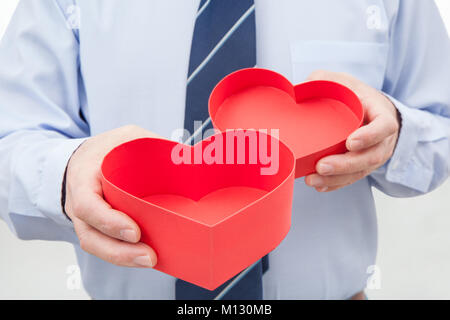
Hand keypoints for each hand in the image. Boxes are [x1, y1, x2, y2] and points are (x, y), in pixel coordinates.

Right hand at [65, 125, 159, 266]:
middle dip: (119, 251)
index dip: (109, 221)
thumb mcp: (128, 137)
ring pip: (97, 245)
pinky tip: (144, 256)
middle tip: (149, 257)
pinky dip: (124, 254)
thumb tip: (189, 158)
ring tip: (150, 260)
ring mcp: (85, 219)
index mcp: (84, 176)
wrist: (87, 157)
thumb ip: (152, 145)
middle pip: (91, 235)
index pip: (88, 205)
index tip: (135, 232)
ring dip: (123, 258)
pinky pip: (105, 245)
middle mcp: (79, 202)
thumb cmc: (110, 148)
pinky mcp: (97, 228)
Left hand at [305, 70, 400, 191]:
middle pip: (370, 157)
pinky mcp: (362, 167)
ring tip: (313, 180)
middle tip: (321, 166)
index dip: (370, 136)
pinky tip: (319, 186)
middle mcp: (382, 140)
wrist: (369, 110)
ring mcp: (374, 156)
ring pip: (360, 172)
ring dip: (336, 178)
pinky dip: (335, 184)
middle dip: (345, 165)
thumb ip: (322, 81)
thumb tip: (294, 90)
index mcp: (382, 114)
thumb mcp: (341, 81)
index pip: (384, 127)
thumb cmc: (353, 95)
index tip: (350, 142)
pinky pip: (351, 180)